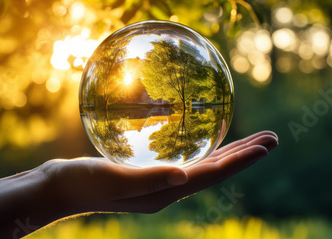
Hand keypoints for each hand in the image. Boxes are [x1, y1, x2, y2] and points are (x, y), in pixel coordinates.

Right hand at [38, 131, 277, 216]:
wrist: (59, 187)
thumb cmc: (82, 182)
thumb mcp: (113, 178)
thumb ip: (148, 179)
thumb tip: (184, 176)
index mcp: (165, 193)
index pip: (212, 175)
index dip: (241, 160)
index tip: (266, 146)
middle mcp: (168, 189)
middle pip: (216, 170)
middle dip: (245, 155)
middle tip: (272, 139)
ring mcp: (160, 182)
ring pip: (205, 164)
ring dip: (230, 151)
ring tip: (252, 140)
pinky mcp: (149, 172)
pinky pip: (186, 158)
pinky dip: (204, 149)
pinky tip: (206, 140)